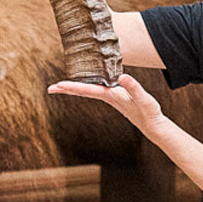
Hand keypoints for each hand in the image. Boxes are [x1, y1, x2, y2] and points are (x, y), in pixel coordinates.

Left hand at [49, 73, 165, 132]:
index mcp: (111, 95)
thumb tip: (122, 76)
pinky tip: (84, 84)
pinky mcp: (114, 97)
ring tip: (60, 86)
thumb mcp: (142, 98)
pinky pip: (95, 90)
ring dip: (73, 89)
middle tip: (50, 88)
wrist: (152, 125)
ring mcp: (109, 98)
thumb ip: (133, 87)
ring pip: (87, 91)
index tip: (58, 85)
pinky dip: (85, 87)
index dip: (73, 86)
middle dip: (66, 90)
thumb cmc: (148, 111)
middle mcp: (107, 97)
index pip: (87, 89)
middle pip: (82, 92)